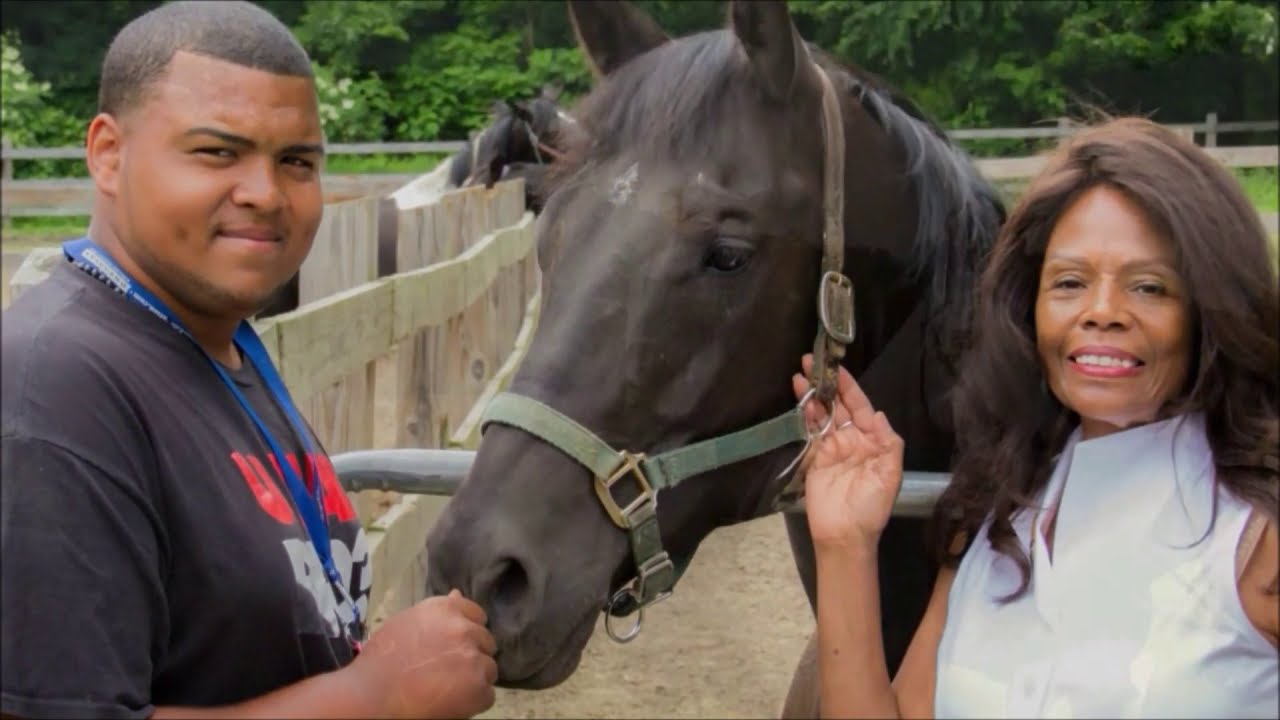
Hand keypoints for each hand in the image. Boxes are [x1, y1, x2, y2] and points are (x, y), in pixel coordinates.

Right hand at [348, 589, 497, 718]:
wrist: (372, 696)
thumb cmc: (381, 661)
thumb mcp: (407, 623)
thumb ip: (438, 613)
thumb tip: (458, 594)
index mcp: (445, 609)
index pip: (476, 615)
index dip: (468, 632)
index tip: (455, 647)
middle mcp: (463, 629)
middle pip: (485, 642)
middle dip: (472, 655)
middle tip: (447, 671)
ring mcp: (473, 657)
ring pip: (489, 669)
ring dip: (474, 679)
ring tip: (447, 688)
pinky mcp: (478, 686)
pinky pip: (488, 695)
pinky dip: (474, 702)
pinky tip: (450, 702)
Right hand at [791, 354, 903, 549]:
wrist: (846, 535)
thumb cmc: (872, 508)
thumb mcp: (890, 477)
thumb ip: (889, 445)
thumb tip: (879, 415)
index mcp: (873, 441)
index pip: (861, 407)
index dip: (849, 387)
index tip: (838, 368)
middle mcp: (852, 439)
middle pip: (838, 405)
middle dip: (826, 384)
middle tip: (811, 361)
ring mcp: (832, 447)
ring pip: (822, 414)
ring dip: (812, 394)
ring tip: (800, 374)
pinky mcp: (815, 457)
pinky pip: (810, 431)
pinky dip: (804, 414)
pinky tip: (799, 399)